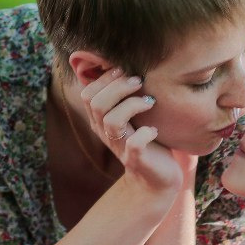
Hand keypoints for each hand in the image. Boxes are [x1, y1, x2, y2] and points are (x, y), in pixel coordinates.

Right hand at [78, 69, 189, 193]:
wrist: (156, 179)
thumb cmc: (146, 141)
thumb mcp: (131, 117)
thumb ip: (124, 97)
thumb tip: (124, 64)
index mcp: (100, 121)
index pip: (88, 94)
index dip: (104, 78)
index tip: (125, 71)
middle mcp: (105, 133)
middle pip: (96, 103)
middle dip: (118, 86)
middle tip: (139, 81)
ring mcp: (119, 147)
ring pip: (112, 121)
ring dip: (132, 105)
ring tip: (149, 102)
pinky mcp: (136, 160)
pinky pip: (134, 145)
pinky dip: (146, 133)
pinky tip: (154, 129)